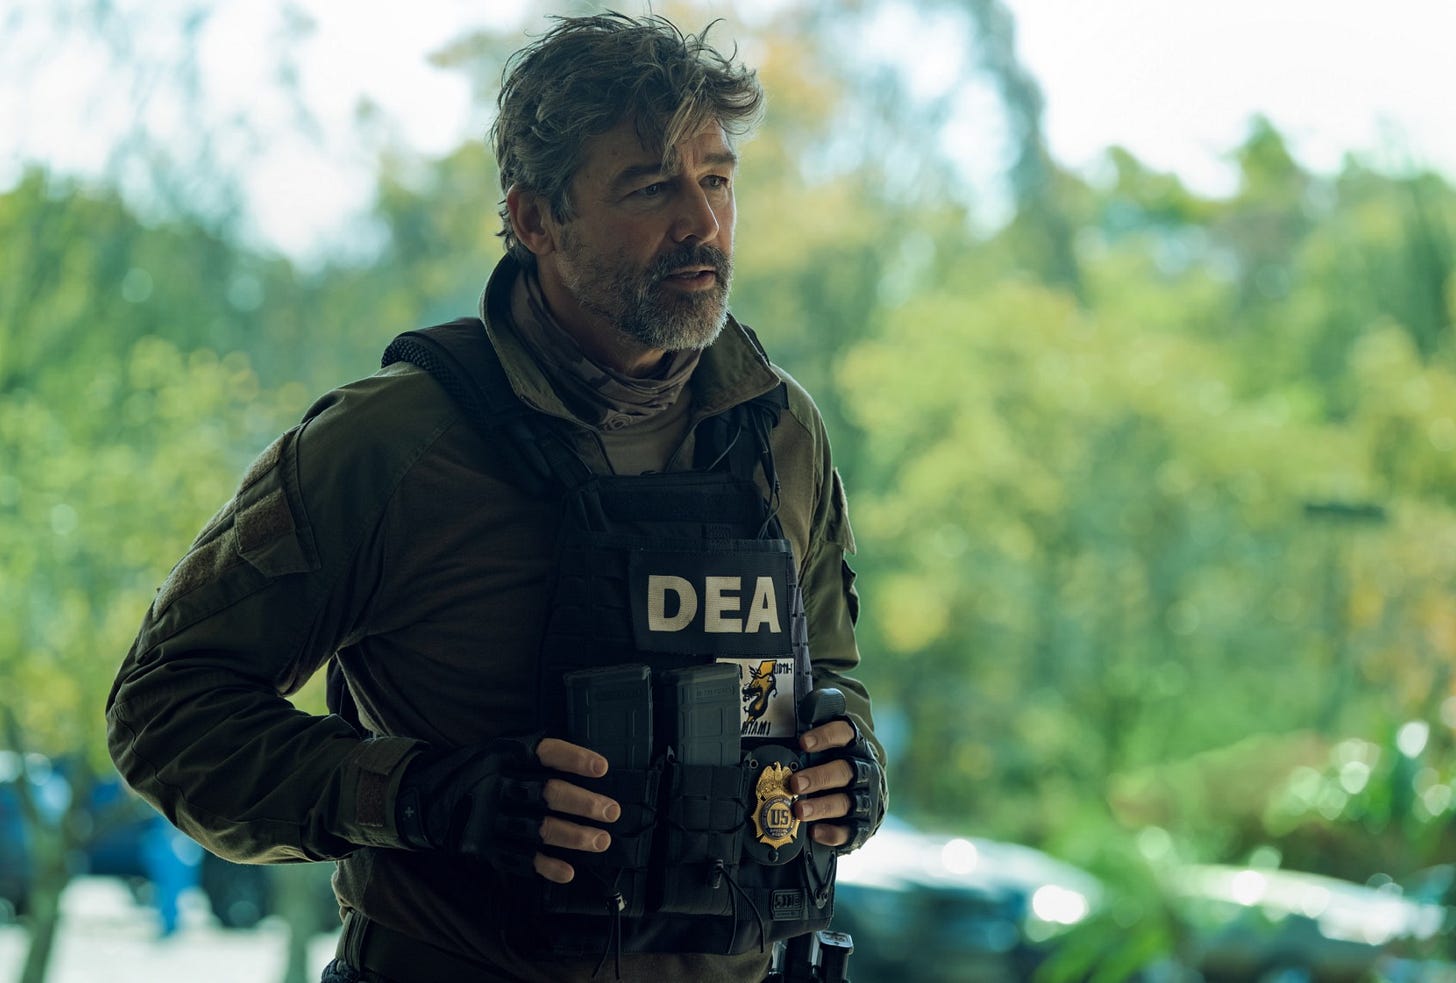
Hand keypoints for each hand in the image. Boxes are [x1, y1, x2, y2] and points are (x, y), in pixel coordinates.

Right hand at [394, 735, 621, 884]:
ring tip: (601, 841)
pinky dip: (545, 867)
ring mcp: (487, 817)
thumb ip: (533, 754)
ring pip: (537, 829)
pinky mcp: (482, 846)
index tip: (603, 768)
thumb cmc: (477, 771)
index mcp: (503, 754)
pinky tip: (568, 872)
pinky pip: (519, 859)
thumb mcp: (498, 749)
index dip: (574, 759)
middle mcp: (495, 783)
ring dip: (574, 837)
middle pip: (545, 793)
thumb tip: (588, 765)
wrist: (425, 800)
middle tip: (612, 811)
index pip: (545, 752)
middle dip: (583, 804)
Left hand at [787, 713, 884, 853]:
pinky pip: (852, 831)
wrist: (861, 788)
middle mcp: (865, 768)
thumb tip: (799, 705)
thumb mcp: (824, 736)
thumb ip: (814, 718)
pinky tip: (814, 832)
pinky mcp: (864, 825)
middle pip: (845, 771)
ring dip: (823, 806)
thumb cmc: (831, 756)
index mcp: (856, 742)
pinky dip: (834, 833)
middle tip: (795, 783)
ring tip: (799, 811)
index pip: (845, 733)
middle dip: (819, 777)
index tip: (803, 742)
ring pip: (847, 802)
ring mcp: (867, 798)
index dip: (825, 736)